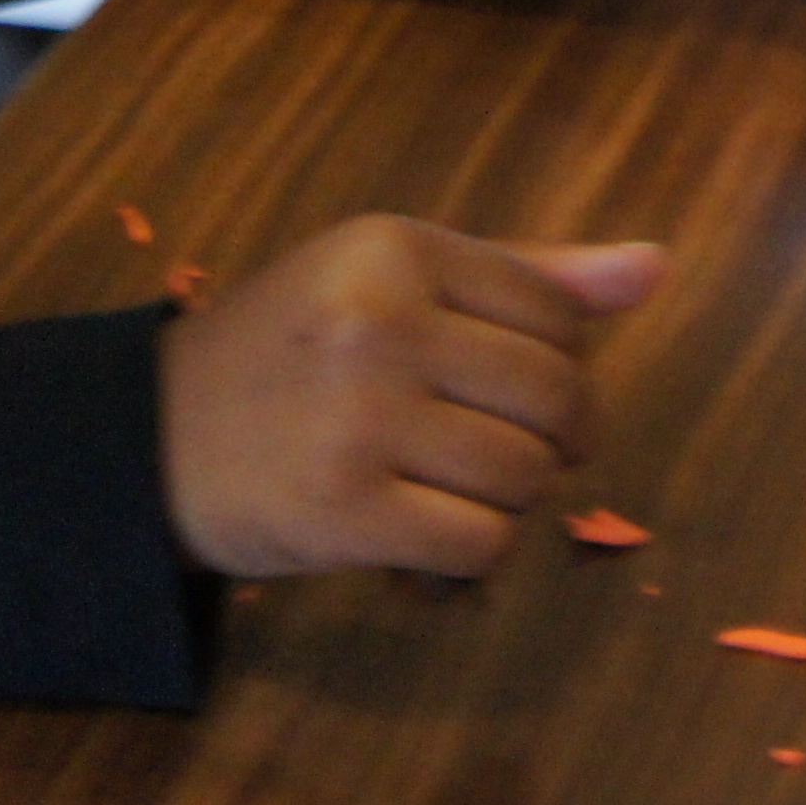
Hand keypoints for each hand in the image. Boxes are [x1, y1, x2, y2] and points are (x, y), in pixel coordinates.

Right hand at [158, 216, 665, 576]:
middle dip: (549, 442)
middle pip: (558, 399)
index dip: (555, 368)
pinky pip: (480, 546)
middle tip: (494, 452)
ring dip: (504, 503)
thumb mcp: (389, 281)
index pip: (559, 316)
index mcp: (394, 247)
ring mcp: (361, 416)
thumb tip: (657, 269)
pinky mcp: (347, 510)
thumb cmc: (288, 353)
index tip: (508, 392)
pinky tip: (419, 535)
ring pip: (525, 478)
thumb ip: (525, 276)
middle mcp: (379, 319)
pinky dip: (468, 557)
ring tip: (445, 489)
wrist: (148, 440)